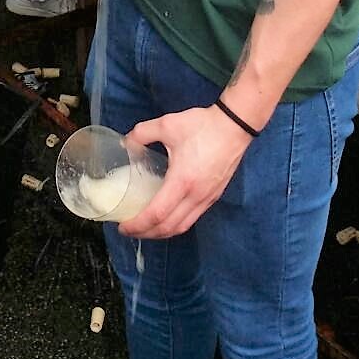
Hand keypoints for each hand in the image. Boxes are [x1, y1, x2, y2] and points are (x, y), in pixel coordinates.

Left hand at [118, 105, 251, 238]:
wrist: (235, 126)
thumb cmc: (203, 126)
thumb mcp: (167, 124)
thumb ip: (142, 132)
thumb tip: (126, 141)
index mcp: (182, 181)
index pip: (157, 214)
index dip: (138, 225)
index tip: (123, 226)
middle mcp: (196, 195)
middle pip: (169, 227)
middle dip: (146, 233)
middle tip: (129, 230)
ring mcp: (207, 198)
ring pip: (182, 226)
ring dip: (162, 232)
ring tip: (146, 228)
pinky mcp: (214, 196)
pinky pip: (192, 218)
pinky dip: (176, 224)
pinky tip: (167, 217)